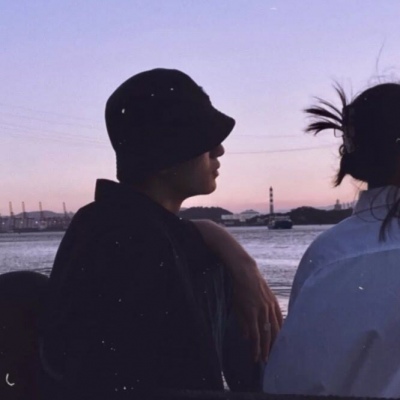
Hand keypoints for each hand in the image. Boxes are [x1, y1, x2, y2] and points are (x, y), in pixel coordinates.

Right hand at [191, 220, 282, 361]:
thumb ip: (252, 313)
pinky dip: (255, 344)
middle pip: (275, 333)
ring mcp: (262, 310)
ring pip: (266, 335)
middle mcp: (271, 308)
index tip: (279, 350)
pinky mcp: (252, 310)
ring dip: (265, 349)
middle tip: (273, 360)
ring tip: (263, 361)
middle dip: (274, 347)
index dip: (280, 339)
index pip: (280, 326)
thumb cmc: (247, 281)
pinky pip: (255, 332)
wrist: (243, 269)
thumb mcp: (254, 297)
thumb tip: (247, 333)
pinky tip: (254, 352)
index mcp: (274, 304)